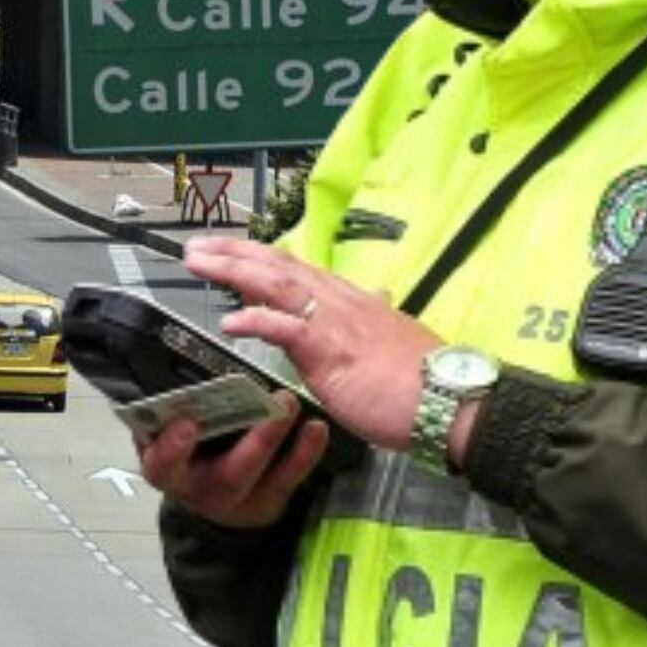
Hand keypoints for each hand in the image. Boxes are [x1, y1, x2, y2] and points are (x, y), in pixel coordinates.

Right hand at [135, 394, 329, 529]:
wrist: (216, 503)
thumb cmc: (187, 458)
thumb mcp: (162, 442)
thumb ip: (159, 420)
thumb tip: (154, 374)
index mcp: (172, 475)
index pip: (162, 467)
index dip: (172, 448)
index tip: (185, 422)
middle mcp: (206, 493)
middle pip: (229, 474)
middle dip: (253, 440)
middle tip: (269, 398)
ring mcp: (243, 501)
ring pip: (265, 476)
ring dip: (281, 438)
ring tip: (291, 403)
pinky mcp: (273, 500)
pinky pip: (292, 478)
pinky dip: (306, 452)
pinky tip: (316, 427)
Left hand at [184, 236, 444, 456]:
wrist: (451, 400)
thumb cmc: (421, 378)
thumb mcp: (392, 337)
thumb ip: (375, 316)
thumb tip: (376, 295)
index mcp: (351, 298)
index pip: (296, 268)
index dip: (259, 256)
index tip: (228, 249)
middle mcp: (339, 300)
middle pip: (278, 264)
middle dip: (234, 251)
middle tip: (196, 246)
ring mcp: (334, 322)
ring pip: (276, 283)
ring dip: (233, 269)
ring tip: (199, 261)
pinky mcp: (332, 350)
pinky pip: (287, 328)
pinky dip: (256, 320)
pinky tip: (229, 322)